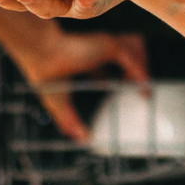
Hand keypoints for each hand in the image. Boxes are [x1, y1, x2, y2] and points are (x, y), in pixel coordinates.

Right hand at [1, 22, 149, 140]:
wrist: (41, 56)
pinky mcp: (110, 46)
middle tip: (140, 90)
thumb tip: (83, 139)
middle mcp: (97, 50)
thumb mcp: (59, 102)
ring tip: (143, 89)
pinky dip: (140, 74)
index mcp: (83, 59)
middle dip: (134, 66)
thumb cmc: (46, 75)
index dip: (115, 77)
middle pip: (124, 53)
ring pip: (134, 48)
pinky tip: (144, 90)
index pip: (104, 66)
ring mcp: (105, 45)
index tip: (123, 90)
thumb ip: (70, 120)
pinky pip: (132, 59)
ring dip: (142, 65)